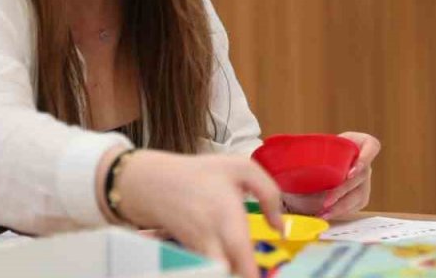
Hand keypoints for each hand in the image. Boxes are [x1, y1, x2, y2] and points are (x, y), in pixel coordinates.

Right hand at [112, 149, 283, 277]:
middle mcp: (211, 239)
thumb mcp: (242, 169)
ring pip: (218, 273)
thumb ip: (270, 195)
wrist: (155, 183)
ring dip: (233, 271)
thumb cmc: (203, 174)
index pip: (241, 257)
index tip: (261, 274)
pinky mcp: (191, 256)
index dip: (253, 273)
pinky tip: (231, 264)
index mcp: (226, 217)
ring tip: (244, 266)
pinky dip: (220, 270)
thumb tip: (280, 228)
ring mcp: (198, 251)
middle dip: (243, 274)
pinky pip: (209, 269)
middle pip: (226, 273)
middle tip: (255, 271)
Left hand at [283, 132, 380, 219]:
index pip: (371, 147)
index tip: (350, 172)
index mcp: (356, 143)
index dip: (365, 159)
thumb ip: (301, 153)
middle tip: (326, 200)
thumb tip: (278, 157)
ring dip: (341, 205)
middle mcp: (363, 162)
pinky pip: (355, 206)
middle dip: (343, 190)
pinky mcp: (359, 196)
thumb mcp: (309, 152)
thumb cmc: (310, 159)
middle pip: (363, 176)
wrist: (306, 174)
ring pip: (360, 194)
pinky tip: (326, 214)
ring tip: (323, 212)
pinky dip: (340, 211)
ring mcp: (363, 180)